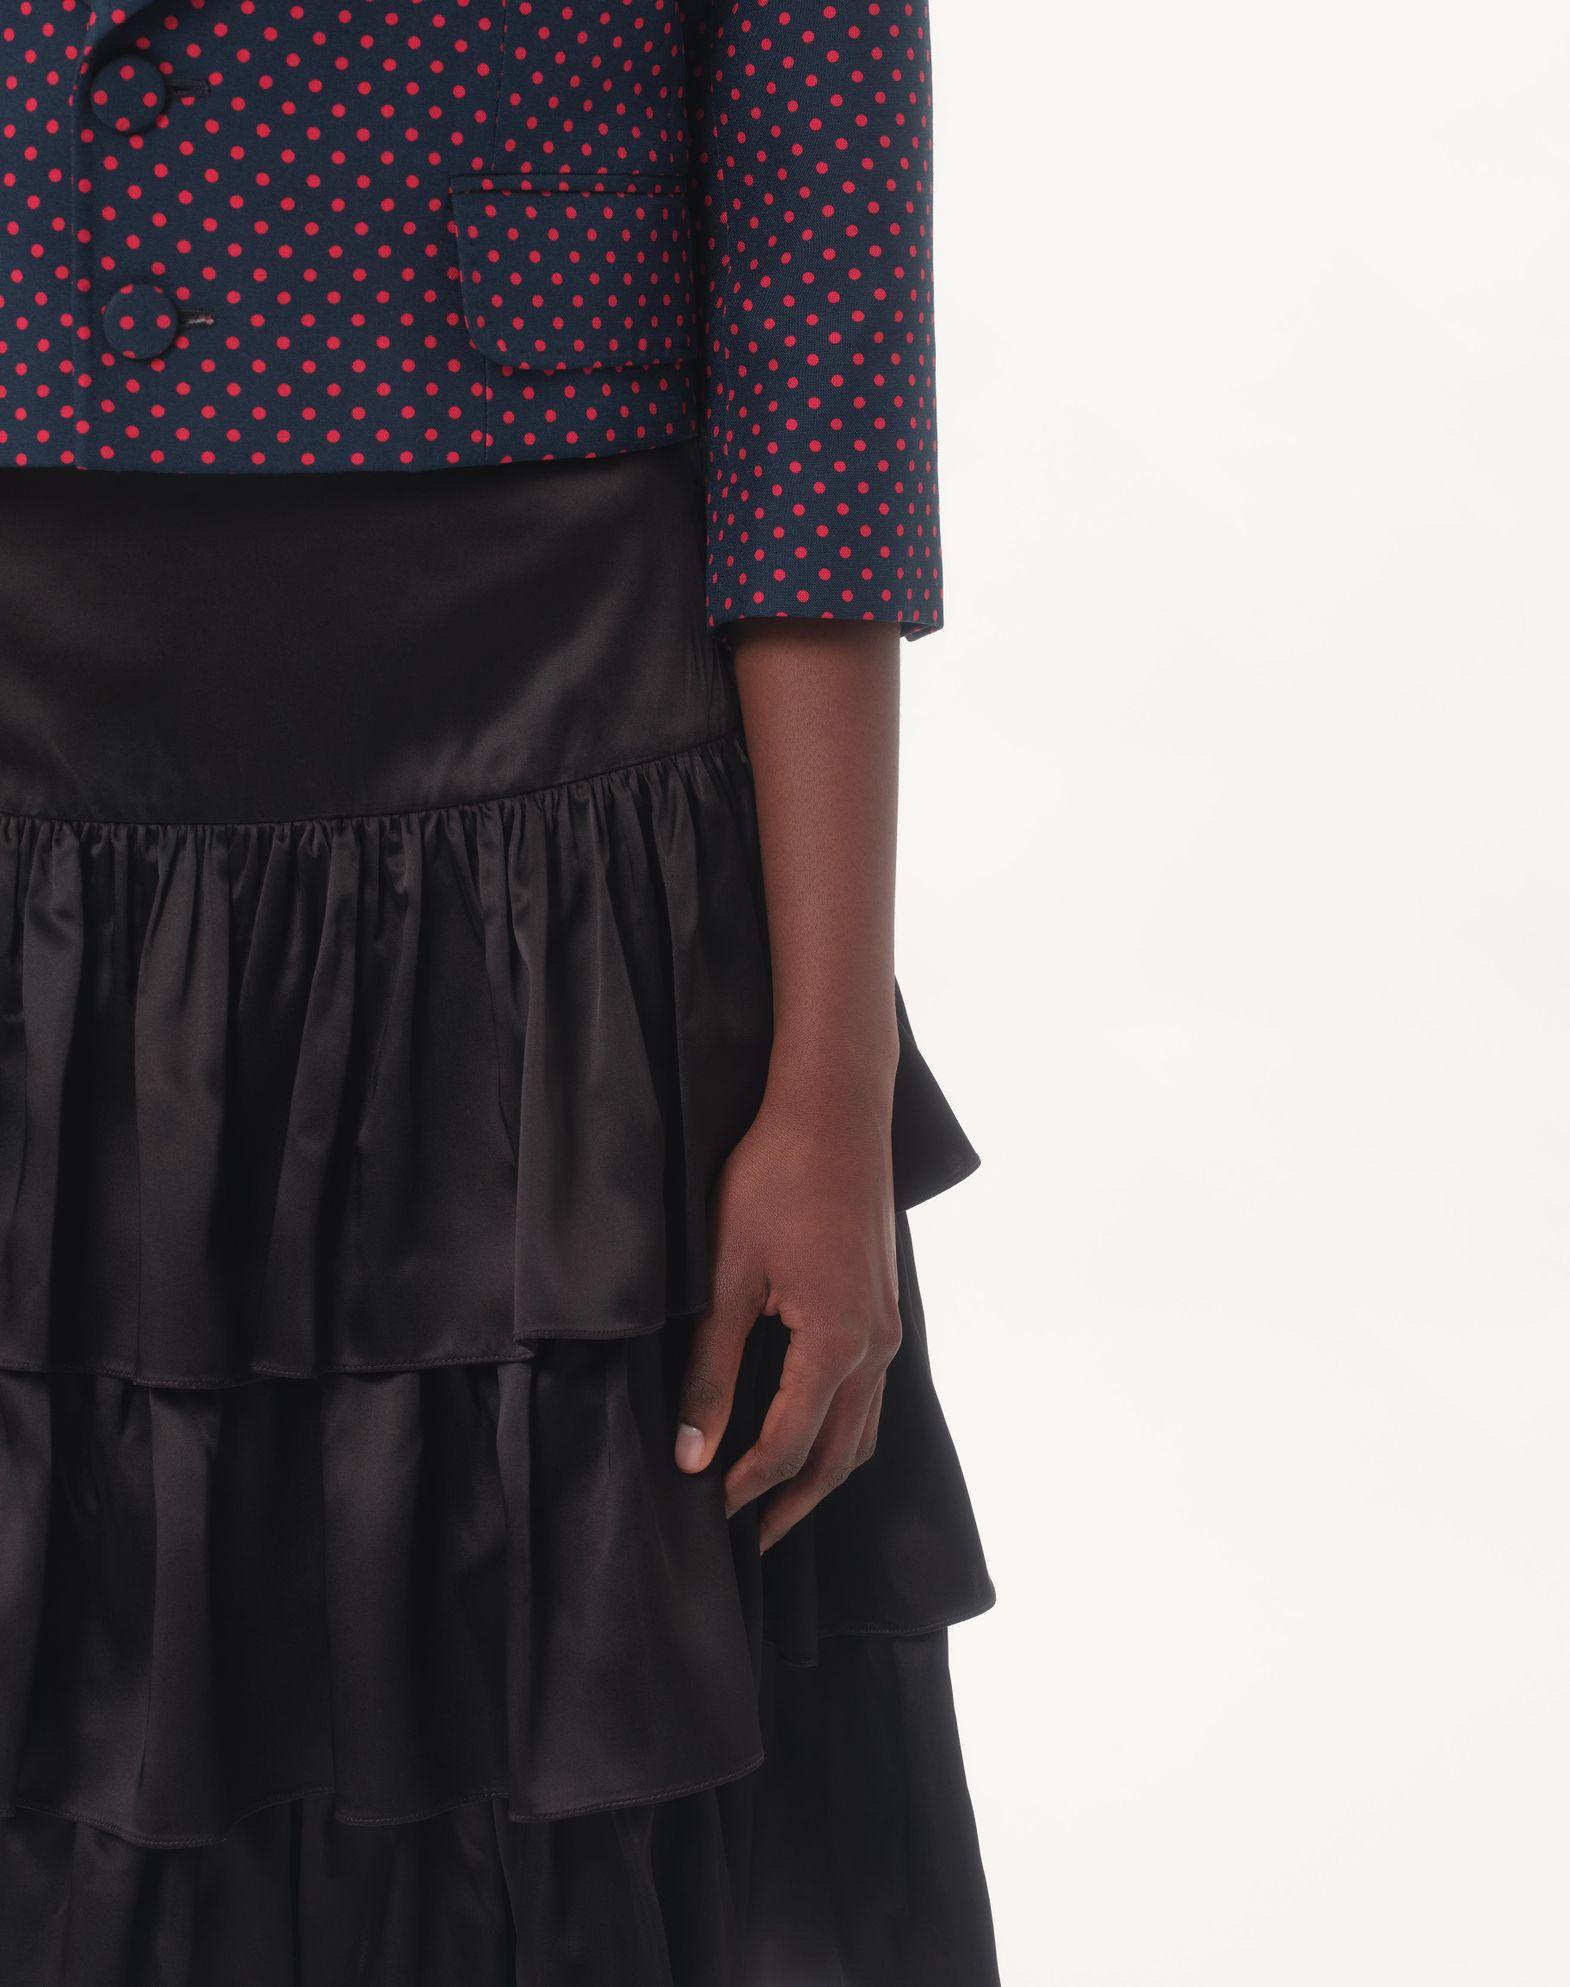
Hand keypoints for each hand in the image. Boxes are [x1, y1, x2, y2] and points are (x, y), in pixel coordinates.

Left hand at [674, 1080, 900, 1550]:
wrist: (834, 1111)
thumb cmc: (773, 1180)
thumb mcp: (726, 1277)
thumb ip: (710, 1371)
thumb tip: (692, 1454)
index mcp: (837, 1345)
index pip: (787, 1447)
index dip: (744, 1488)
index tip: (704, 1513)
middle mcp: (876, 1347)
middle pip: (838, 1456)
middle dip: (791, 1504)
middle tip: (748, 1542)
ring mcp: (888, 1327)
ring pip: (863, 1430)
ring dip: (821, 1473)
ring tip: (778, 1502)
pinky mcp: (885, 1306)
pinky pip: (871, 1393)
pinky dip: (841, 1430)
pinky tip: (809, 1429)